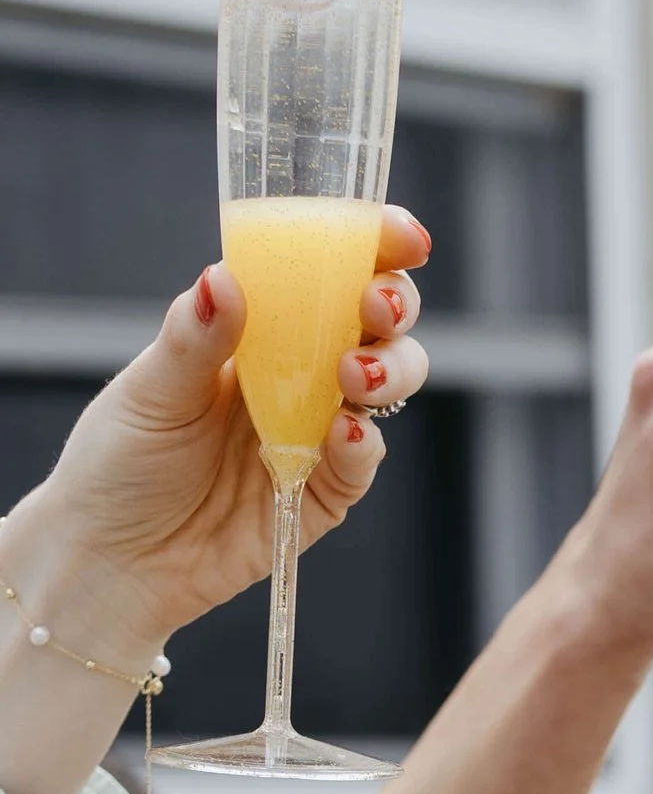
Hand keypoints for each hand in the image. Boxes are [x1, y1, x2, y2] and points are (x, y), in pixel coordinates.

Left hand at [2, 216, 432, 673]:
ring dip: (389, 371)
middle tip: (376, 306)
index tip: (399, 235)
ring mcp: (315, 433)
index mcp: (255, 330)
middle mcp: (295, 375)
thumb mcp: (150, 388)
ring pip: (386, 387)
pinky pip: (362, 464)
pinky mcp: (322, 494)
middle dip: (394, 305)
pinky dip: (365, 446)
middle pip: (375, 324)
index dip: (372, 248)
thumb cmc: (120, 461)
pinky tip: (347, 435)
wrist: (112, 558)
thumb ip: (196, 335)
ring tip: (355, 377)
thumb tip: (225, 276)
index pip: (324, 274)